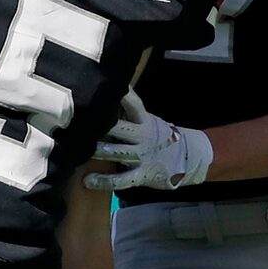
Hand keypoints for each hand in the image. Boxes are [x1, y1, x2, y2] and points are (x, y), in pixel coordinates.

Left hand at [83, 91, 212, 192]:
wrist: (187, 158)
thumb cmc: (159, 137)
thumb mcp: (149, 121)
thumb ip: (128, 114)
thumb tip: (102, 100)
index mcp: (145, 121)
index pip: (134, 105)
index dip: (123, 96)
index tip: (106, 86)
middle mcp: (144, 137)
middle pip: (121, 129)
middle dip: (102, 126)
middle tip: (80, 123)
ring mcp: (142, 156)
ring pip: (118, 152)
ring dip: (99, 152)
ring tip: (80, 150)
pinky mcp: (142, 175)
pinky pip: (121, 180)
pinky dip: (104, 181)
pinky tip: (87, 180)